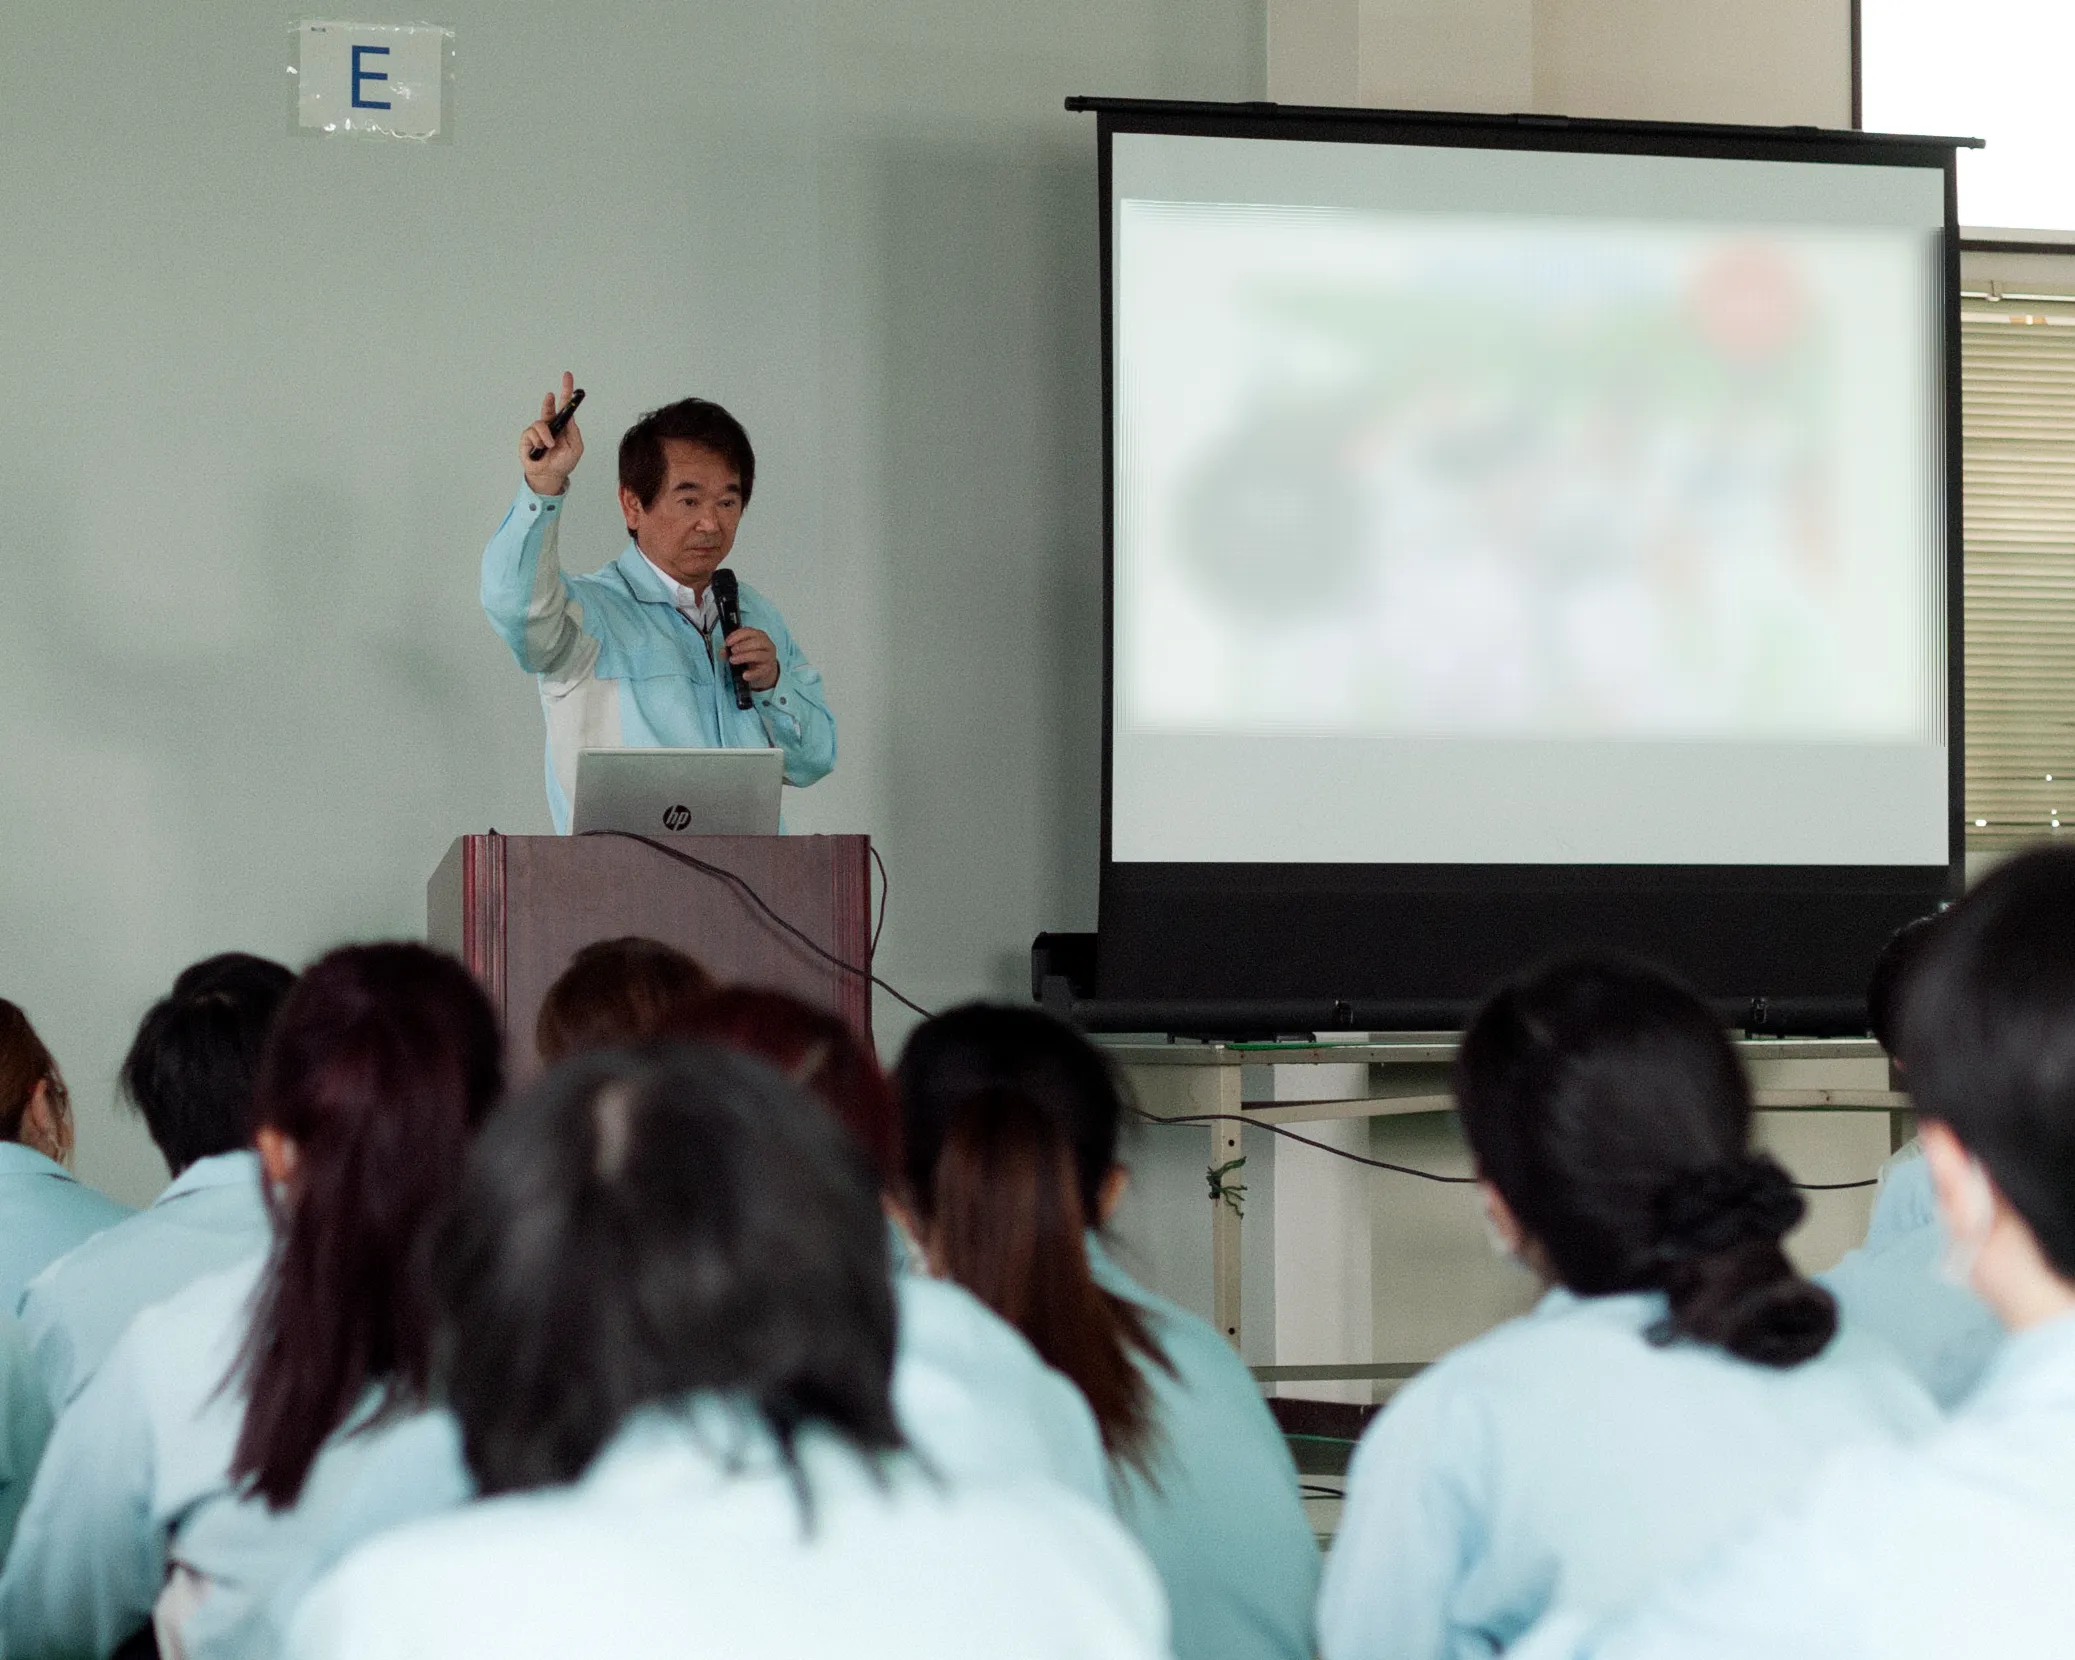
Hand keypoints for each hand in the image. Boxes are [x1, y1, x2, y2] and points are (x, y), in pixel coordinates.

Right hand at [520, 370, 583, 496]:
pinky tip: (541, 448)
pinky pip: (532, 433)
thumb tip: (570, 417)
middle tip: (552, 393)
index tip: (568, 377)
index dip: (567, 391)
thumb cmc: (563, 463)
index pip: (565, 406)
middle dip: (550, 398)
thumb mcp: (575, 447)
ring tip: (550, 446)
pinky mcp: (527, 437)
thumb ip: (573, 431)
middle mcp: (550, 425)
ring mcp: (538, 431)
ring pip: (540, 422)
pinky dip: (539, 441)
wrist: (550, 476)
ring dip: (546, 435)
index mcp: (563, 426)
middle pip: (548, 405)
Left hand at [724, 625, 779, 691]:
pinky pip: (760, 671)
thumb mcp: (744, 650)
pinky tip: (744, 675)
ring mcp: (769, 658)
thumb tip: (722, 651)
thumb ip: (732, 649)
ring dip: (744, 657)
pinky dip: (751, 673)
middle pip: (757, 642)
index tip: (727, 642)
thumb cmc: (753, 656)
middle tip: (732, 651)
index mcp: (760, 636)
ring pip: (758, 655)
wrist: (765, 671)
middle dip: (742, 646)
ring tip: (733, 660)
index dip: (737, 636)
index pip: (750, 632)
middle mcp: (767, 645)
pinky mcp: (768, 670)